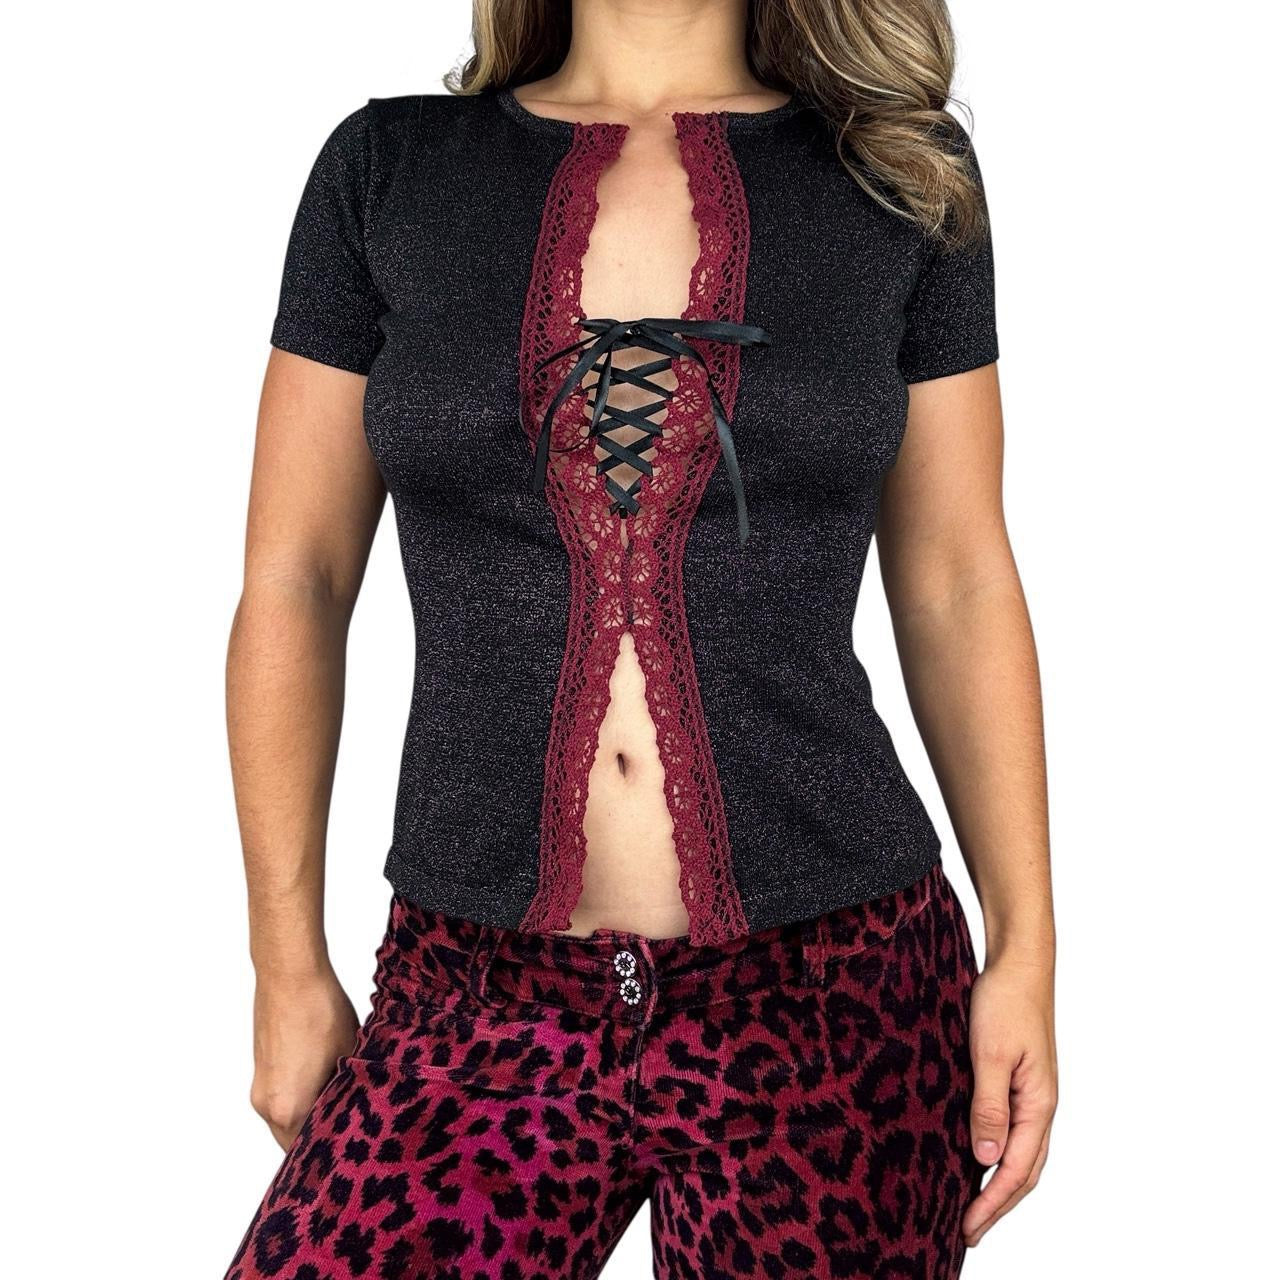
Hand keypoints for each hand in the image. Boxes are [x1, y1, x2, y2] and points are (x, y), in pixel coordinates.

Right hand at [250, 966, 358, 1149]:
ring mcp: (260, 1087)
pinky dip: (299, 1098)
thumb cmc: (321, 1012)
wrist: (289, 975)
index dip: (332, 1151)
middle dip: (320, 1136)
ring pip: (285, 1119)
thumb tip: (361, 1111)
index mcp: (289, 1109)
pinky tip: (325, 1079)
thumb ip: (349, 1094)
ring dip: (309, 1115)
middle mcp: (266, 1105)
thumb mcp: (349, 1056)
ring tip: (341, 1101)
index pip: (309, 1151)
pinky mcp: (260, 1069)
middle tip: (351, 1130)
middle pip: (293, 1140)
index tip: (351, 1150)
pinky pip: (279, 1098)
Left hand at [962, 954, 1057, 1246]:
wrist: (1019, 963)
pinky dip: (998, 1154)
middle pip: (1024, 1172)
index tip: (967, 1229)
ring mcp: (1032, 1094)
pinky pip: (1012, 1129)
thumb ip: (988, 1107)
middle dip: (997, 1206)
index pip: (1017, 1171)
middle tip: (968, 1233)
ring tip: (973, 1208)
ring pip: (1021, 1154)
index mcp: (1038, 1105)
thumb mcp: (989, 1055)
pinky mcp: (1019, 1080)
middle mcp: (1040, 1106)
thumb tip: (986, 1160)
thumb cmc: (1006, 1002)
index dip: (992, 1204)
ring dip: (999, 1184)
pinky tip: (977, 1157)